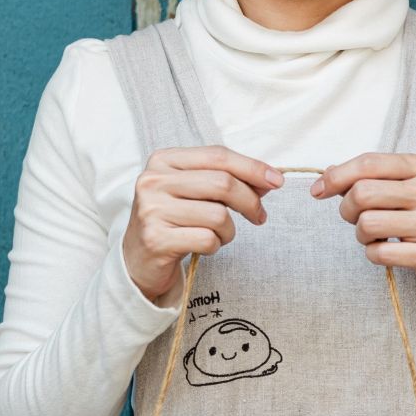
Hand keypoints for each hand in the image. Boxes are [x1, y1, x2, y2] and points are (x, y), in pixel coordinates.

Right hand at [122, 146, 282, 304]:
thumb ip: (227, 180)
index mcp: (163, 160)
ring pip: (218, 215)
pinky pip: (207, 239)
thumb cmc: (174, 220)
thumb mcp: (195, 192)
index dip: (252, 167)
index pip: (218, 156)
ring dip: (229, 230)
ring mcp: (152, 210)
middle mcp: (153, 181)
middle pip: (222, 183)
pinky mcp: (156, 239)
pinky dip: (215, 246)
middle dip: (250, 201)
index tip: (277, 181)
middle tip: (259, 216)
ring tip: (219, 235)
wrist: (138, 260)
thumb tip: (269, 179)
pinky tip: (203, 246)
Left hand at [310, 152, 415, 321]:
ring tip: (374, 235)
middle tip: (355, 218)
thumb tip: (326, 175)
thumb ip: (370, 178)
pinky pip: (378, 253)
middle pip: (362, 193)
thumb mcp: (406, 188)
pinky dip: (372, 254)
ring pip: (366, 224)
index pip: (369, 163)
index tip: (319, 190)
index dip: (336, 176)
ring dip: (360, 234)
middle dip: (347, 209)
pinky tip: (386, 250)